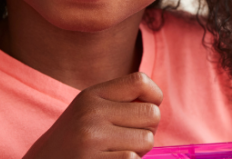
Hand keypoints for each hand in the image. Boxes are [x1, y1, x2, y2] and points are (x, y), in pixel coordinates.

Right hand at [23, 72, 162, 158]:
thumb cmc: (74, 141)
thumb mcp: (89, 111)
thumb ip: (119, 102)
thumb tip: (156, 102)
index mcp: (92, 95)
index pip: (140, 81)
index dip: (154, 97)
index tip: (146, 111)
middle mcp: (91, 113)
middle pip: (152, 114)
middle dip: (148, 129)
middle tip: (130, 139)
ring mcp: (92, 139)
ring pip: (147, 140)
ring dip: (139, 151)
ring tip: (117, 152)